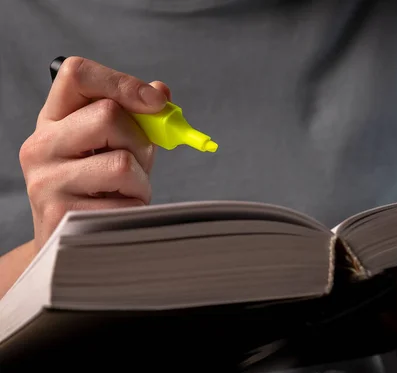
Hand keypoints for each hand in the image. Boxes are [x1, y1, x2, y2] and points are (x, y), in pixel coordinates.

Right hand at [19, 56, 170, 250]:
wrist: (70, 241)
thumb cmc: (100, 188)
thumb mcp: (115, 146)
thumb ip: (138, 119)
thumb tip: (161, 91)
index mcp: (53, 120)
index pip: (78, 74)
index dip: (122, 82)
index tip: (155, 102)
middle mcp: (40, 146)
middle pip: (108, 115)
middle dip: (140, 142)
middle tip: (136, 164)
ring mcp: (46, 183)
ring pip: (122, 163)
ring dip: (141, 182)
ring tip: (126, 193)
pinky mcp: (62, 217)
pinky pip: (126, 204)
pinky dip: (136, 209)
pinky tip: (118, 213)